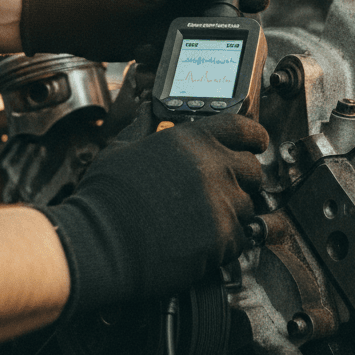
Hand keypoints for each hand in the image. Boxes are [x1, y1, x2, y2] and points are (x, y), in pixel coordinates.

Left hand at [20, 0, 268, 60]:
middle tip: (232, 25)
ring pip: (205, 24)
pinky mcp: (164, 36)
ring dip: (202, 34)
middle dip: (227, 13)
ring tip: (192, 39)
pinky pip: (185, 44)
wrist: (74, 20)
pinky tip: (161, 47)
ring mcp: (172, 11)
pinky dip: (179, 49)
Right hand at [40, 114, 268, 313]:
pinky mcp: (223, 236)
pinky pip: (240, 238)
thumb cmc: (105, 198)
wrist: (97, 243)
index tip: (256, 144)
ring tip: (197, 221)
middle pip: (252, 169)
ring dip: (231, 213)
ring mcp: (221, 201)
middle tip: (220, 192)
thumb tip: (147, 110)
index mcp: (192, 139)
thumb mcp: (121, 149)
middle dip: (242, 181)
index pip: (244, 128)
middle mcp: (213, 165)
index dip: (254, 136)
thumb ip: (145, 127)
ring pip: (247, 206)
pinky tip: (197, 241)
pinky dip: (225, 242)